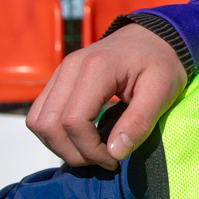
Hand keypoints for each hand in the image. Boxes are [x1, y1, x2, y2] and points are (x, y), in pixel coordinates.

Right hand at [26, 23, 187, 169]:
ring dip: (59, 145)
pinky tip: (81, 139)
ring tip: (90, 152)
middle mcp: (69, 67)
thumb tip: (114, 153)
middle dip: (72, 152)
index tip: (114, 160)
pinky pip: (40, 113)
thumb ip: (139, 122)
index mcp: (96, 68)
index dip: (90, 149)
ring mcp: (59, 72)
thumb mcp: (161, 92)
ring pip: (37, 120)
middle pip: (48, 124)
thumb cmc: (161, 64)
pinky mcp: (58, 80)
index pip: (74, 121)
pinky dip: (55, 133)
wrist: (152, 37)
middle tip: (102, 160)